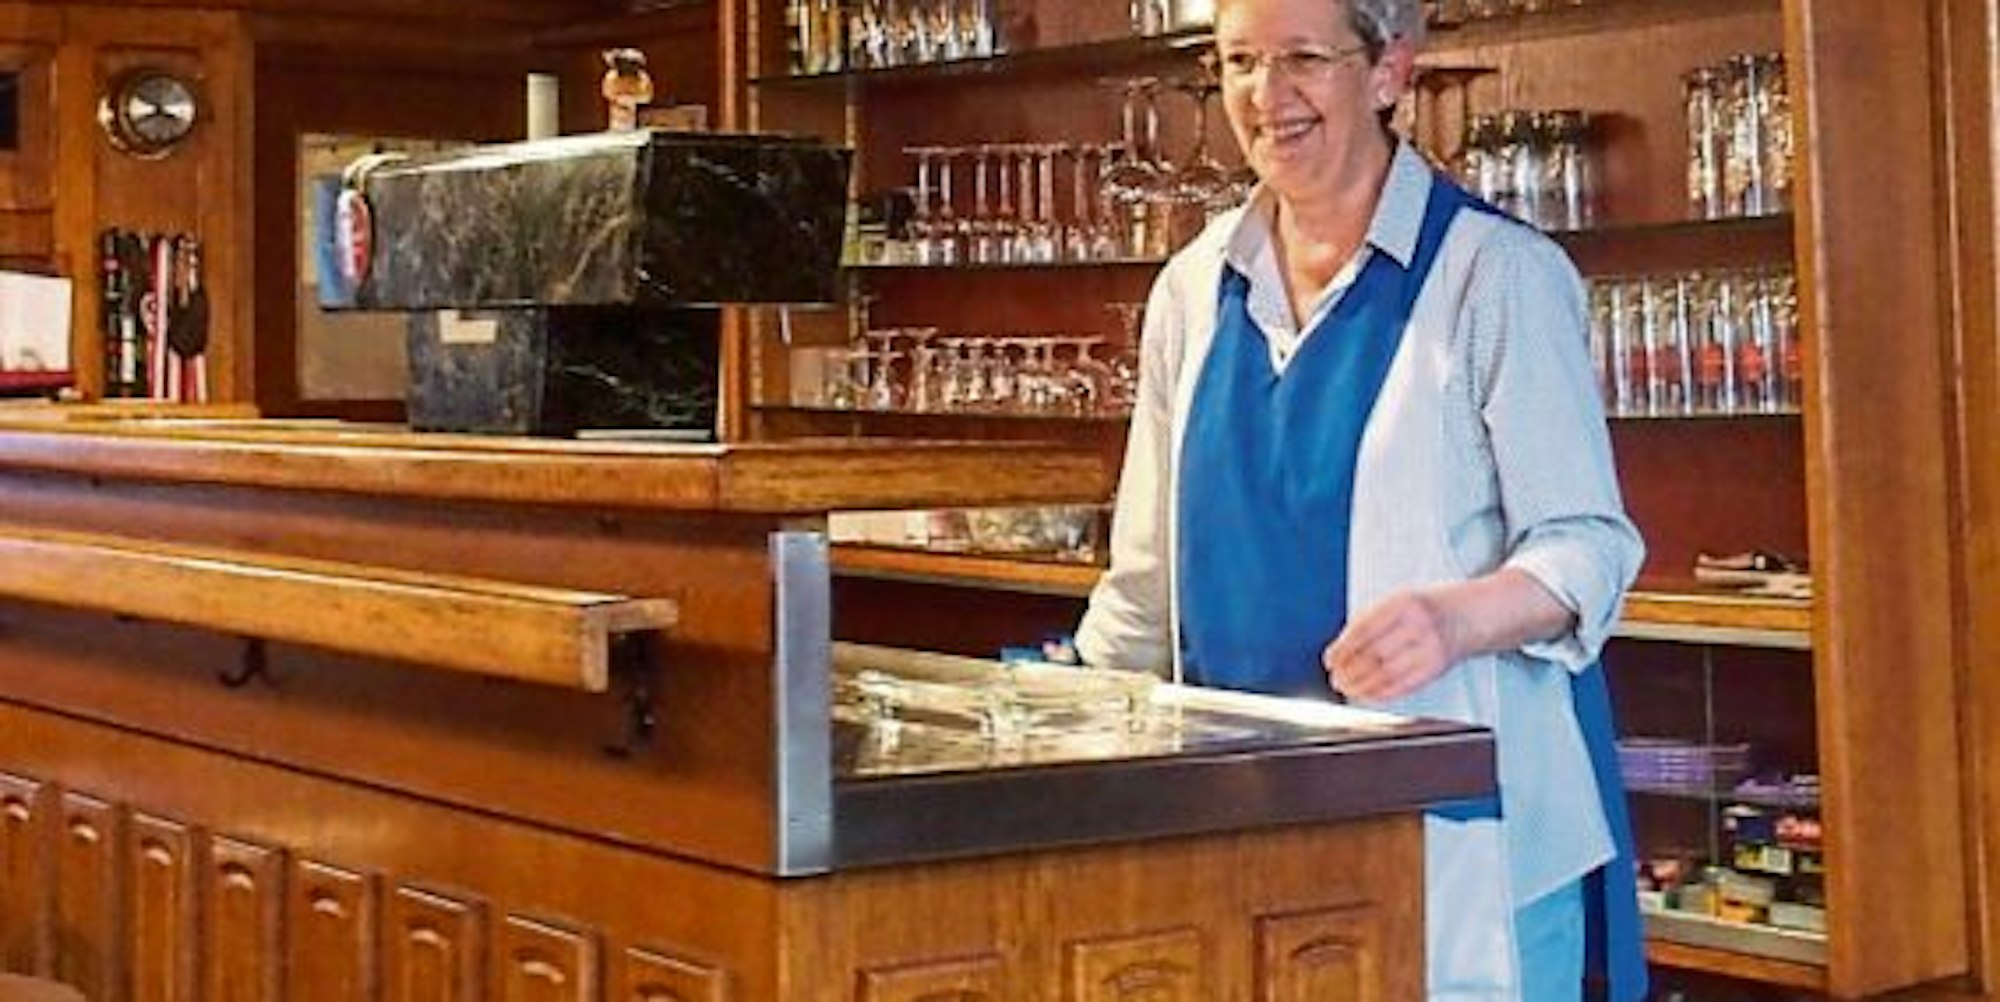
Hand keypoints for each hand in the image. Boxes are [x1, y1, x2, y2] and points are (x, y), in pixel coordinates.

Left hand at [1323, 588, 1465, 702]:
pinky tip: (1368, 694)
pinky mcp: (1437, 668)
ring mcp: (1430, 648)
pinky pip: (1404, 685)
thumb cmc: (1431, 606)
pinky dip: (1382, 693)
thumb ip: (1374, 620)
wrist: (1474, 614)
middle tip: (1335, 678)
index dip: (1342, 649)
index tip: (1329, 660)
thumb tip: (1342, 648)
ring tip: (1347, 689)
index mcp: (1404, 603)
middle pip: (1374, 654)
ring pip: (1387, 674)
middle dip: (1349, 671)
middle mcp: (1419, 626)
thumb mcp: (1402, 599)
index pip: (1364, 630)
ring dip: (1362, 685)